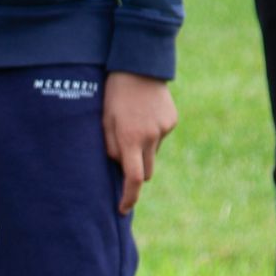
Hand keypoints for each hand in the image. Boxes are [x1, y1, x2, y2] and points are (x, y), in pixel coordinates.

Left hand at [102, 72, 176, 214]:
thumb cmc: (114, 94)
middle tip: (124, 158)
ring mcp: (164, 129)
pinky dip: (152, 134)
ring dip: (143, 149)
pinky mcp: (171, 120)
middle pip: (146, 172)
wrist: (139, 66)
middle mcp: (150, 137)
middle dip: (136, 172)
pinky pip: (160, 137)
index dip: (129, 197)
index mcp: (130, 138)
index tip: (123, 209)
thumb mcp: (104, 120)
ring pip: (153, 153)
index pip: (132, 178)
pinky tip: (144, 115)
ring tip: (133, 124)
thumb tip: (120, 168)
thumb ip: (111, 147)